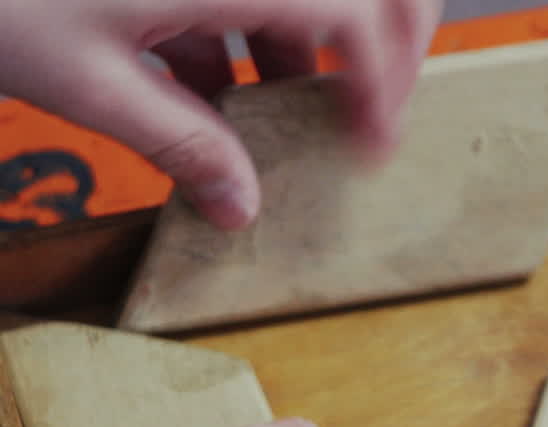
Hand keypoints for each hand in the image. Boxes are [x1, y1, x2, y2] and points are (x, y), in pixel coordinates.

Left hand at [0, 0, 443, 227]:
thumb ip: (179, 144)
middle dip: (379, 39)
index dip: (379, 86)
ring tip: (263, 107)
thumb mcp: (86, 81)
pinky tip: (198, 72)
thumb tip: (240, 203)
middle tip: (369, 102)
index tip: (375, 143)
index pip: (352, 19)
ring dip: (296, 38)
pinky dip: (236, 21)